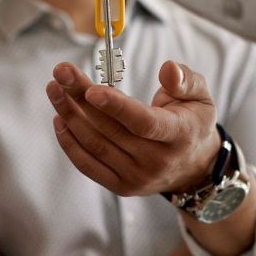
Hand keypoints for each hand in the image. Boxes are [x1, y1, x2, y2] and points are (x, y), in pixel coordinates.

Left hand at [46, 60, 219, 194]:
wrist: (194, 166)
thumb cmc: (193, 122)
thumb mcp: (201, 96)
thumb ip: (185, 80)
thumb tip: (167, 69)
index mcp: (179, 135)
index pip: (143, 123)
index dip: (116, 106)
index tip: (90, 89)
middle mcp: (157, 161)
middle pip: (111, 129)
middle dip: (80, 98)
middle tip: (61, 72)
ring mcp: (137, 177)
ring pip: (95, 145)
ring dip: (69, 115)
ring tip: (54, 89)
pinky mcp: (121, 186)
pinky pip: (89, 165)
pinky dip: (70, 143)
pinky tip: (59, 119)